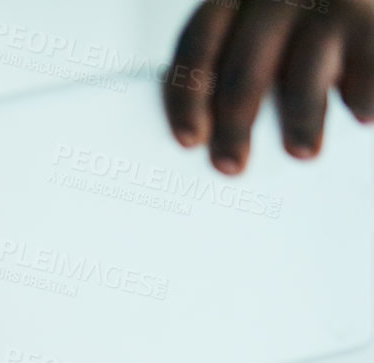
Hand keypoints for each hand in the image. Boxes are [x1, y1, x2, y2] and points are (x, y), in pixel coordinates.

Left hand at [165, 0, 373, 172]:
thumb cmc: (293, 30)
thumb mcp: (254, 38)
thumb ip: (230, 73)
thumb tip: (205, 139)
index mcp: (234, 3)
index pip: (196, 46)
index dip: (187, 96)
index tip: (188, 140)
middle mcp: (275, 0)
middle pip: (243, 70)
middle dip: (234, 126)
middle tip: (231, 166)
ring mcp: (324, 7)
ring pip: (302, 77)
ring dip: (301, 121)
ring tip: (302, 151)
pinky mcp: (368, 21)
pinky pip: (362, 67)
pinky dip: (359, 98)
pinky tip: (360, 118)